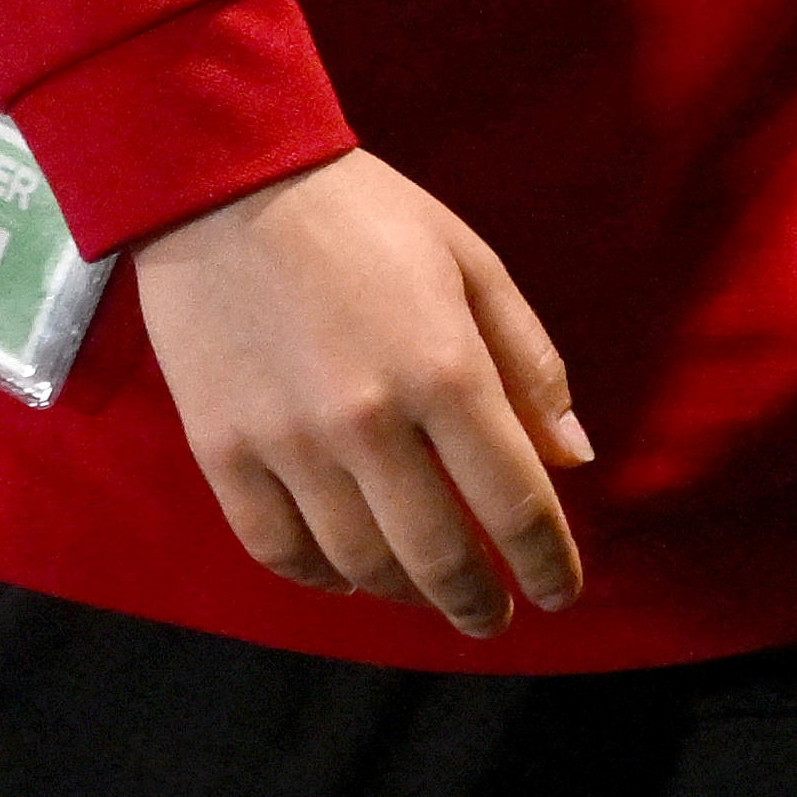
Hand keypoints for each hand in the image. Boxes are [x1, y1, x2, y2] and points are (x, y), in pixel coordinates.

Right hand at [132, 149, 593, 635]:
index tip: (561, 593)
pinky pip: (279, 549)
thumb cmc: (363, 213)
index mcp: (444, 368)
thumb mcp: (471, 264)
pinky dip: (320, 577)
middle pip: (439, 556)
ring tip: (424, 591)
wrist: (221, 179)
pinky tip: (346, 572)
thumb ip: (530, 364)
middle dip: (478, 602)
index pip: (516, 504)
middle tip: (493, 618)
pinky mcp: (223, 450)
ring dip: (405, 593)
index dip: (550, 564)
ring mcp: (288, 442)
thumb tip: (575, 459)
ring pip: (360, 564)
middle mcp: (369, 420)